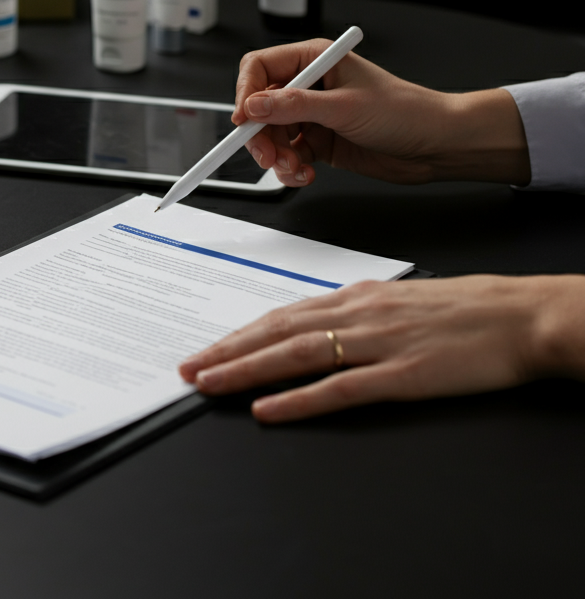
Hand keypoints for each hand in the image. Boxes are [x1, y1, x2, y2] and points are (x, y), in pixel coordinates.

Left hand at [179, 275, 584, 421]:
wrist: (519, 315)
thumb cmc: (464, 310)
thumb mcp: (398, 300)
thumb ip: (355, 312)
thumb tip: (314, 323)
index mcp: (355, 297)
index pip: (282, 314)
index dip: (240, 333)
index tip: (209, 347)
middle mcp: (356, 314)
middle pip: (276, 331)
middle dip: (227, 350)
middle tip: (189, 367)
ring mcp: (376, 344)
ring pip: (295, 354)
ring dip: (246, 369)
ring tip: (209, 383)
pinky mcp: (401, 375)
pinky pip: (339, 389)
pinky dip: (298, 399)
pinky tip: (269, 409)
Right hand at [233, 40, 529, 186]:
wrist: (435, 145)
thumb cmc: (405, 112)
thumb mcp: (345, 107)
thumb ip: (295, 106)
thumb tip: (254, 105)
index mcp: (315, 60)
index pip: (260, 67)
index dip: (246, 93)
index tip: (243, 121)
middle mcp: (309, 85)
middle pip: (259, 107)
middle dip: (260, 135)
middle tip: (269, 156)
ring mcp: (313, 114)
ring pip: (271, 135)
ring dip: (277, 156)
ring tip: (295, 168)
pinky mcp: (318, 140)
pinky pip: (288, 154)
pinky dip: (290, 168)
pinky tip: (305, 174)